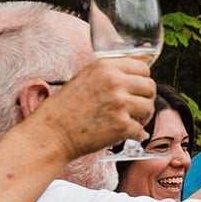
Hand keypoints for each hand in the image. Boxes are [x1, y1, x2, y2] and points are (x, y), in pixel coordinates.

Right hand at [30, 57, 155, 159]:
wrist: (50, 134)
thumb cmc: (64, 109)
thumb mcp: (85, 78)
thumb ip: (110, 73)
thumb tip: (140, 69)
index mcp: (105, 66)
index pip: (143, 68)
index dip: (142, 80)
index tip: (137, 90)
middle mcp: (114, 81)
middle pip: (150, 87)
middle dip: (145, 99)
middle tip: (134, 108)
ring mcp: (119, 103)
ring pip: (149, 107)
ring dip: (142, 116)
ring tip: (129, 121)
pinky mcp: (121, 125)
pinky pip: (141, 129)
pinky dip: (136, 135)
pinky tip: (125, 135)